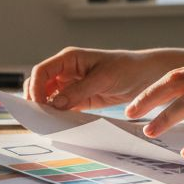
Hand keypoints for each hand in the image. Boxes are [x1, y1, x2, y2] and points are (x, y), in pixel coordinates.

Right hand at [26, 46, 183, 110]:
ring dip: (47, 109)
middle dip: (36, 99)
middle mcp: (67, 70)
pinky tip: (61, 124)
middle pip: (40, 85)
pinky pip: (64, 107)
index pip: (42, 71)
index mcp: (69, 58)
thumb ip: (78, 91)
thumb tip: (54, 104)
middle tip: (39, 118)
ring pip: (49, 97)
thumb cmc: (127, 68)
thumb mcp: (103, 78)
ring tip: (48, 123)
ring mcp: (72, 85)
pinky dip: (59, 115)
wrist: (148, 76)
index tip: (38, 106)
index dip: (35, 88)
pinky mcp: (80, 98)